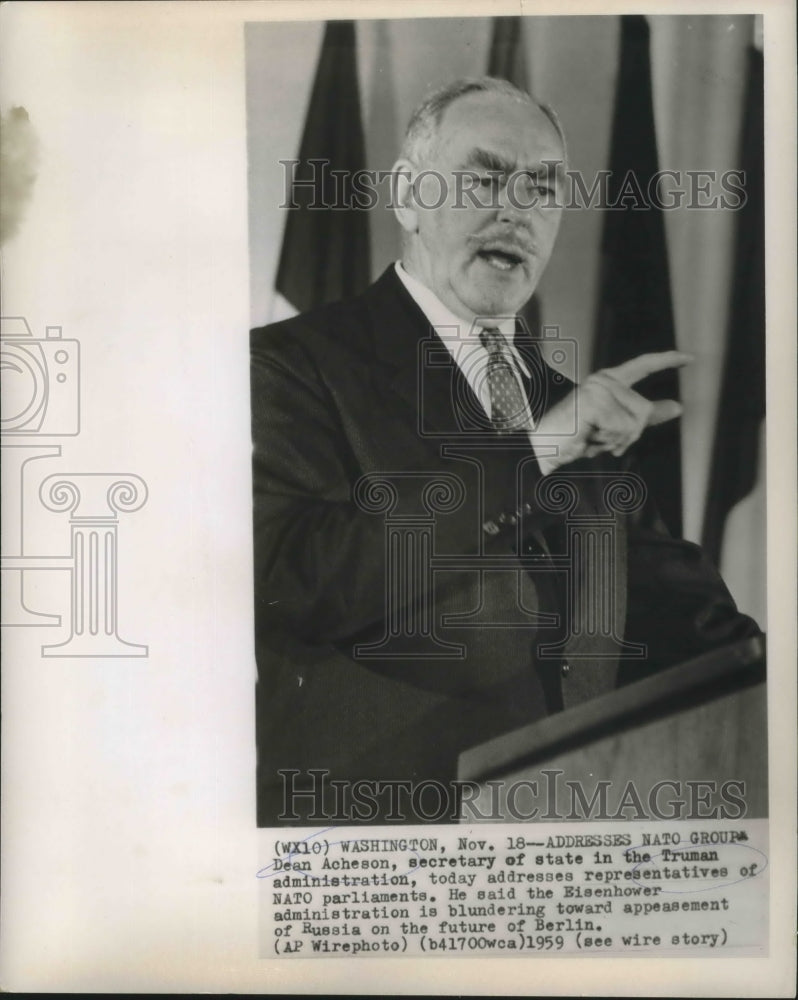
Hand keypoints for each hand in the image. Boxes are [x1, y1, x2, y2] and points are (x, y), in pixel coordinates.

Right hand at [534, 350, 692, 473]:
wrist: (543, 446)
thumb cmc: (574, 436)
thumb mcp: (615, 426)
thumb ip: (646, 416)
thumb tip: (677, 407)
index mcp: (608, 381)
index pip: (643, 366)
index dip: (667, 361)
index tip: (688, 358)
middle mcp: (604, 380)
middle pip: (643, 411)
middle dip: (628, 435)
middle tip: (600, 438)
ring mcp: (598, 389)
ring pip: (634, 423)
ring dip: (615, 440)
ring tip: (592, 438)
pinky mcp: (594, 402)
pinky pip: (620, 429)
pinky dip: (606, 441)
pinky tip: (587, 437)